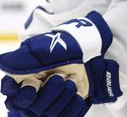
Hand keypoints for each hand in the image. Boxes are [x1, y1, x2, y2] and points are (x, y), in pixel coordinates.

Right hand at [0, 11, 121, 115]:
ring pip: (51, 114)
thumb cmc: (62, 47)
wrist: (88, 49)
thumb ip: (21, 58)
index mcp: (22, 82)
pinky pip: (69, 116)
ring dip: (64, 95)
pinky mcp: (67, 109)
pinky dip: (75, 103)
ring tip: (71, 80)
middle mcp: (34, 96)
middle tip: (60, 76)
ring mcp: (51, 104)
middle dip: (49, 92)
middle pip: (32, 109)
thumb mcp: (41, 48)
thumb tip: (3, 63)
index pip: (13, 100)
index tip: (32, 86)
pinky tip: (78, 92)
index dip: (22, 96)